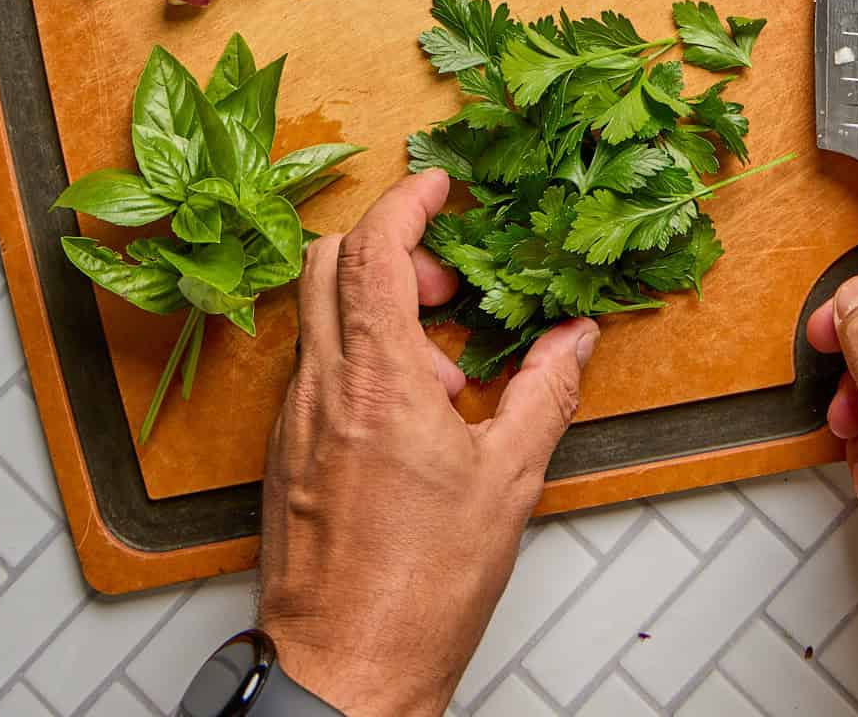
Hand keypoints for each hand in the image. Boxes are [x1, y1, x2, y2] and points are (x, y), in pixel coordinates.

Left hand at [258, 169, 597, 716]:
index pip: (371, 249)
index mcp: (375, 380)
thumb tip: (573, 340)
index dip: (404, 203)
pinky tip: (410, 410)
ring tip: (441, 365)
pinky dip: (358, 355)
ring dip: (376, 306)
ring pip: (318, 315)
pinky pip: (314, 367)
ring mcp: (294, 419)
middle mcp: (320, 387)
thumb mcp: (508, 481)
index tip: (437, 188)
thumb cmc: (418, 590)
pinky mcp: (285, 452)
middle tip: (445, 284)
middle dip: (388, 248)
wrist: (344, 671)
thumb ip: (544, 393)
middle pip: (330, 263)